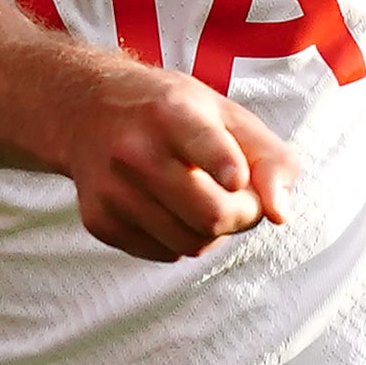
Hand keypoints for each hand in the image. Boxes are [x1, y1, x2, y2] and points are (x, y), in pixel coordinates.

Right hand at [62, 63, 298, 261]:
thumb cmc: (169, 111)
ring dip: (214, 232)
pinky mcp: (99, 221)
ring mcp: (113, 190)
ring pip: (190, 243)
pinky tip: (172, 208)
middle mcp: (135, 150)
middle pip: (211, 214)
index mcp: (171, 112)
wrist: (85, 110)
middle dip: (243, 215)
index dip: (224, 165)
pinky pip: (165, 254)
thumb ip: (270, 157)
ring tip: (207, 199)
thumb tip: (280, 214)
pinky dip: (181, 240)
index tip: (236, 178)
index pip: (201, 143)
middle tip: (243, 198)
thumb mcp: (224, 112)